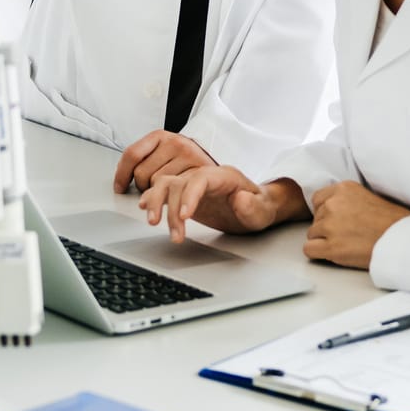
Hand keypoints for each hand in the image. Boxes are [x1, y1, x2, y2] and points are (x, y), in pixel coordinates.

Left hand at [112, 129, 213, 192]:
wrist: (216, 171)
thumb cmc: (185, 165)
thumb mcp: (163, 155)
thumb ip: (144, 162)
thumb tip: (120, 181)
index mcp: (160, 136)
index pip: (132, 154)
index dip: (121, 174)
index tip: (119, 187)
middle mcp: (174, 142)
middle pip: (141, 173)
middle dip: (142, 186)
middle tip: (151, 189)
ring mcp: (187, 154)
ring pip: (156, 184)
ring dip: (157, 193)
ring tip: (167, 190)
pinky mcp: (198, 169)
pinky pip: (174, 190)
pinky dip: (171, 198)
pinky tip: (175, 195)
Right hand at [138, 166, 303, 240]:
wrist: (256, 208)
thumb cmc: (260, 208)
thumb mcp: (263, 210)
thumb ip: (253, 206)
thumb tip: (241, 199)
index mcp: (225, 177)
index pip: (201, 179)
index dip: (190, 195)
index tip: (184, 216)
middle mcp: (206, 177)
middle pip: (180, 182)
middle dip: (172, 209)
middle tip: (175, 234)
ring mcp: (194, 185)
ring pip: (166, 184)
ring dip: (157, 203)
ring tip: (153, 222)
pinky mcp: (185, 195)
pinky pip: (164, 191)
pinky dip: (153, 199)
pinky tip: (146, 207)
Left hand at [303, 181, 409, 269]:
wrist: (402, 239)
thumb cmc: (392, 221)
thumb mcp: (367, 196)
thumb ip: (346, 200)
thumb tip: (331, 209)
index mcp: (343, 189)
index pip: (318, 200)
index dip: (326, 212)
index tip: (338, 219)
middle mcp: (333, 204)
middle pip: (315, 218)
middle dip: (327, 227)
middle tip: (346, 234)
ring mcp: (330, 225)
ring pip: (312, 234)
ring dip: (324, 240)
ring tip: (346, 244)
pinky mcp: (331, 247)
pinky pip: (309, 250)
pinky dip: (318, 253)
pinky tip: (333, 253)